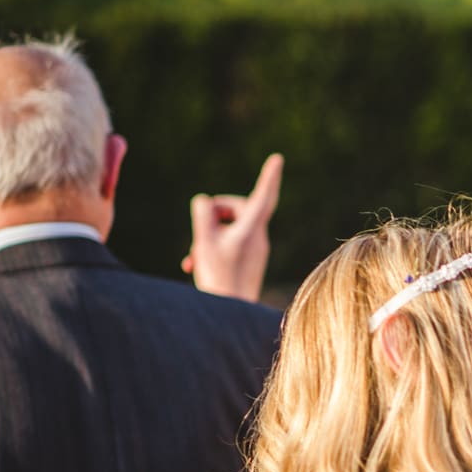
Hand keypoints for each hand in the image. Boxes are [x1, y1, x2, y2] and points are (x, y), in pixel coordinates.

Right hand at [184, 152, 282, 301]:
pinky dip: (212, 247)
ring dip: (209, 234)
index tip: (277, 158)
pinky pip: (230, 243)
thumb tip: (206, 202)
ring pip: (230, 228)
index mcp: (252, 230)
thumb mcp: (205, 242)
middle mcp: (258, 238)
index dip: (269, 176)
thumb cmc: (219, 278)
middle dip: (217, 212)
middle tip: (201, 228)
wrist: (231, 312)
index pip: (263, 196)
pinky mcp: (248, 260)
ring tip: (195, 254)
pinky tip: (194, 263)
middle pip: (240, 208)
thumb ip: (204, 215)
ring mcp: (255, 250)